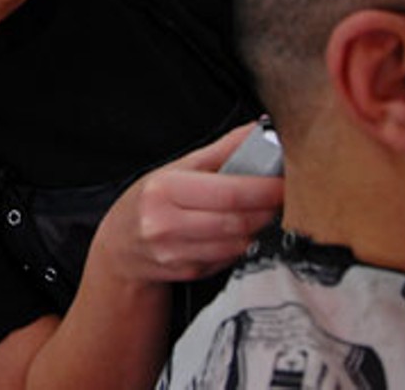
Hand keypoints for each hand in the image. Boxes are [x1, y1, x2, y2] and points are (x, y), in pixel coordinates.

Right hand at [92, 123, 284, 286]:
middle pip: (237, 220)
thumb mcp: (176, 169)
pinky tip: (234, 232)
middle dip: (266, 209)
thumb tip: (256, 131)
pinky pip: (229, 258)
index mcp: (165, 190)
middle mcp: (166, 224)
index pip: (228, 192)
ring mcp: (175, 253)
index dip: (264, 189)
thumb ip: (220, 151)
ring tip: (258, 212)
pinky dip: (240, 244)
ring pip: (238, 243)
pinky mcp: (187, 272)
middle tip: (279, 197)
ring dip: (257, 228)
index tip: (284, 182)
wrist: (120, 245)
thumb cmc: (150, 201)